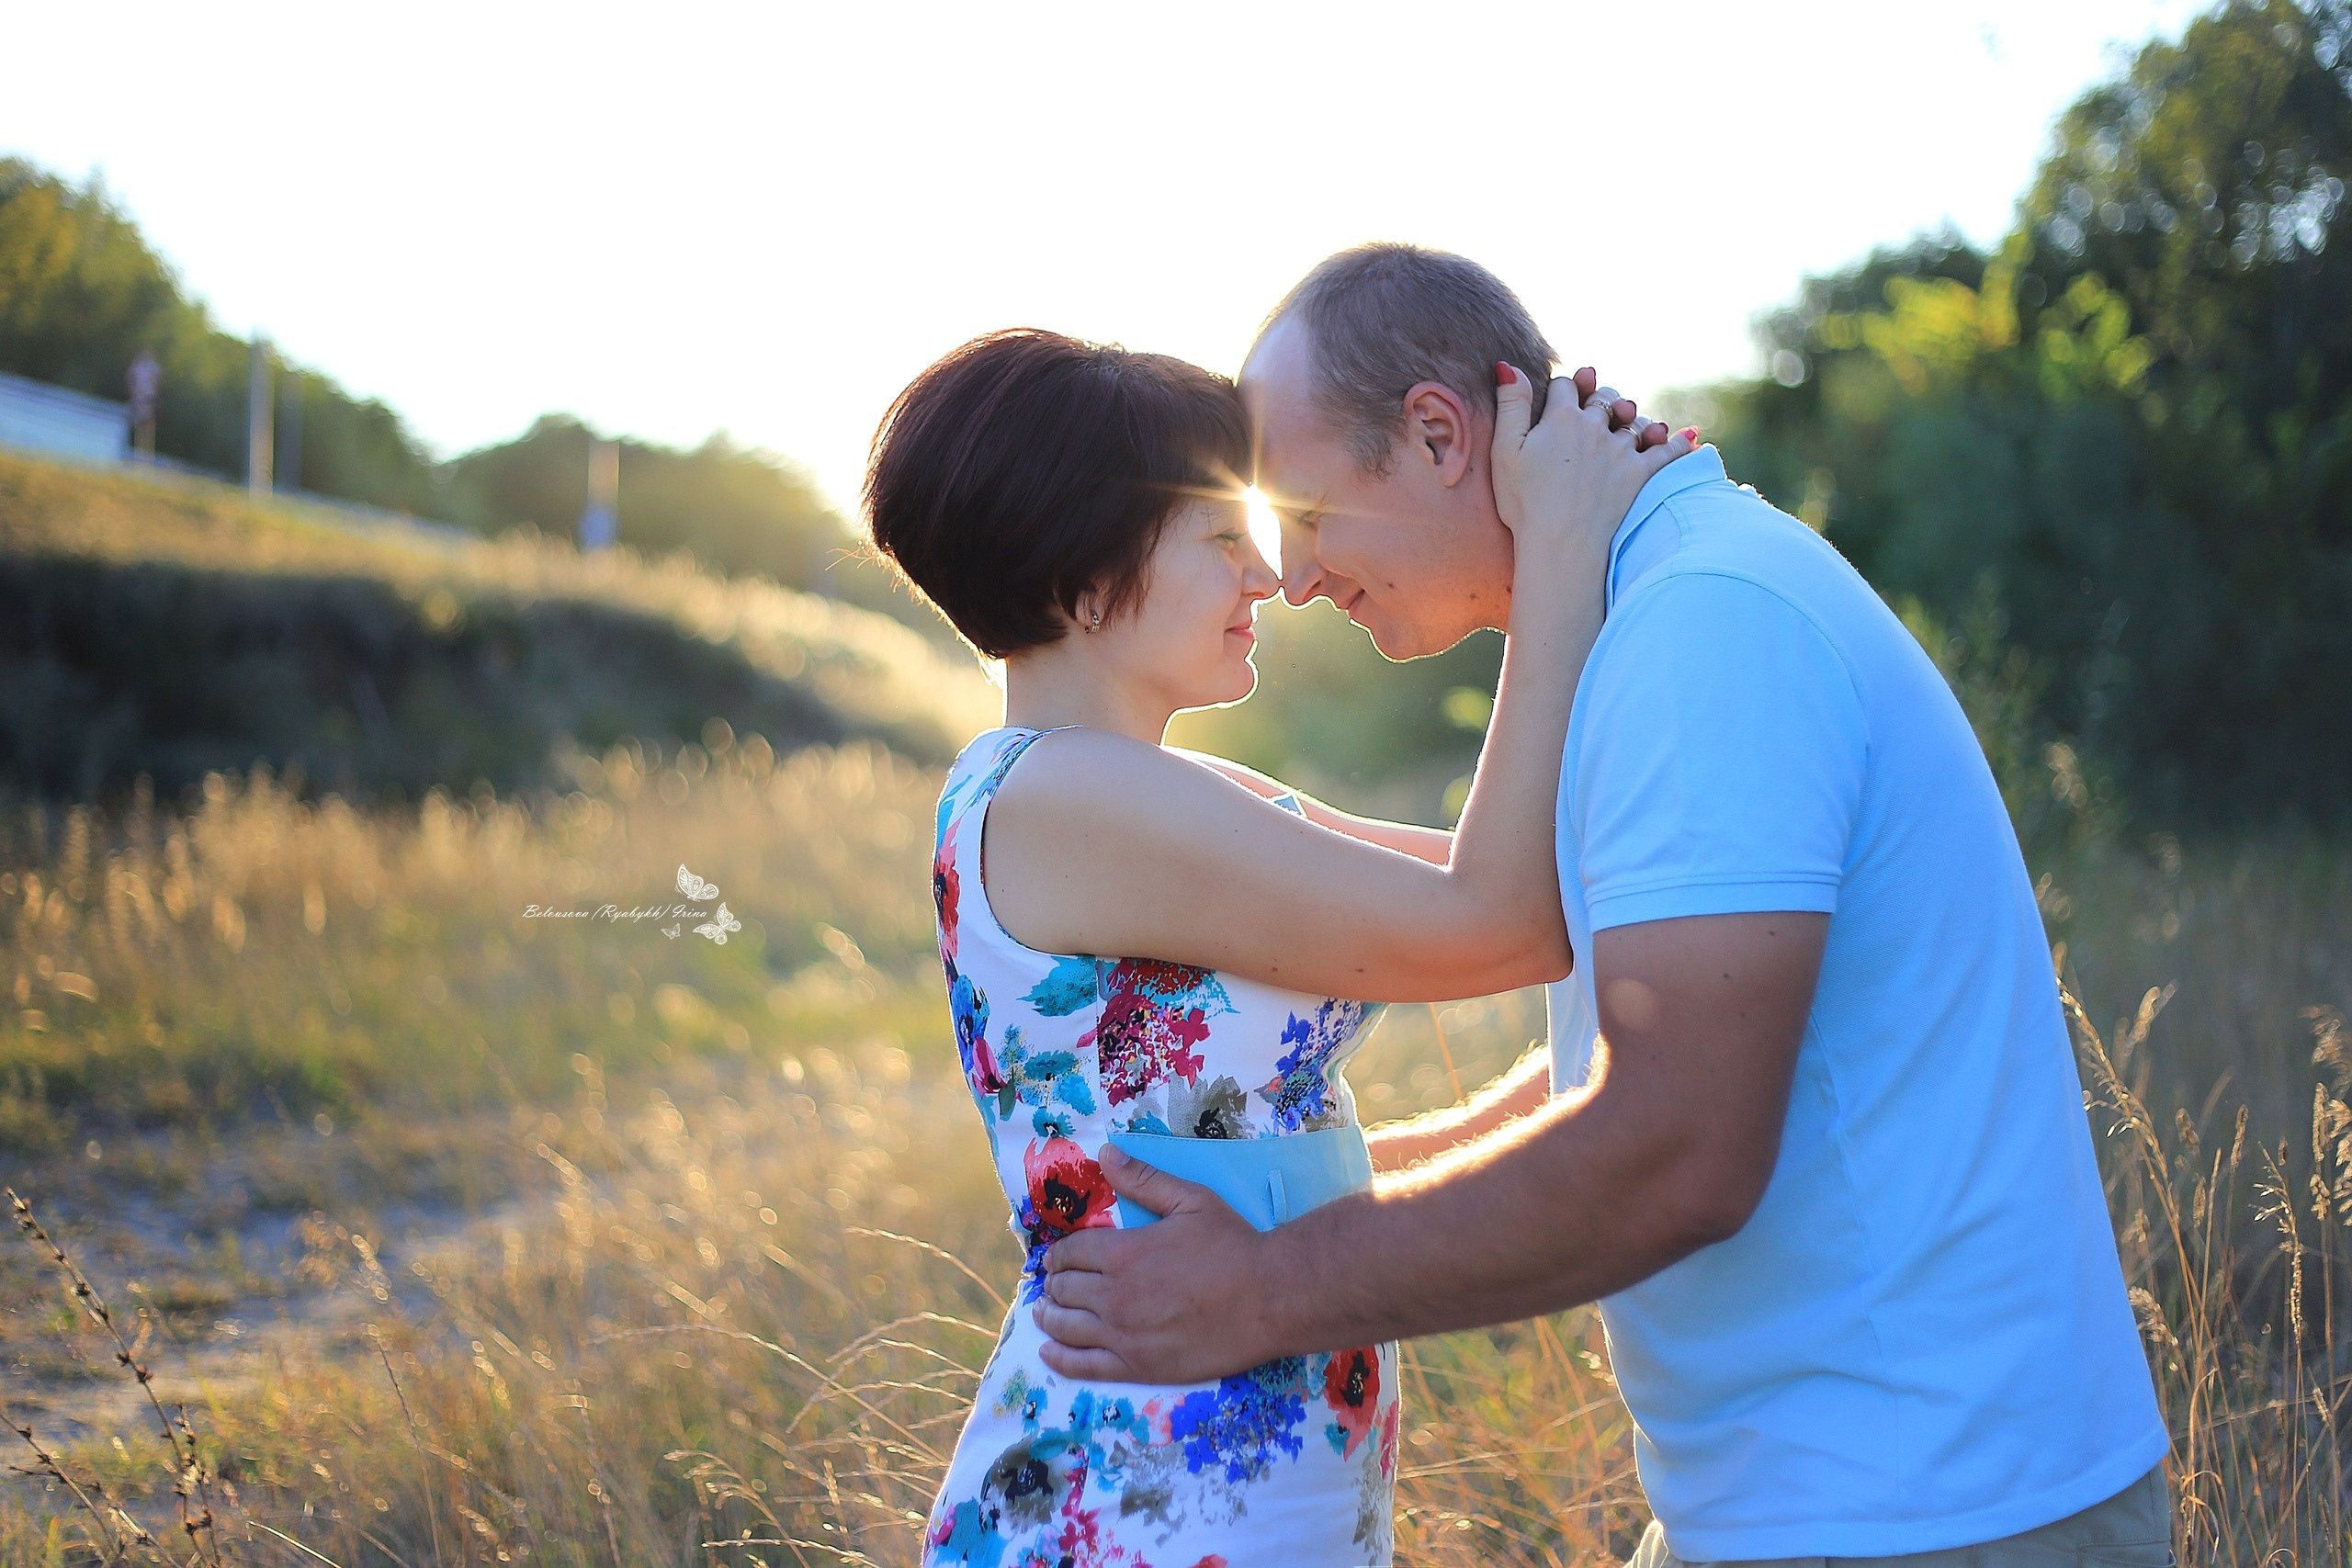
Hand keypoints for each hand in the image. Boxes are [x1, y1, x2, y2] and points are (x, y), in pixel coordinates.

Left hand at [1033, 1145, 1281, 1383]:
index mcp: (1123, 1253)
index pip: (1070, 1253)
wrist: (1269, 1300)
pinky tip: (1049, 1351)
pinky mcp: (1137, 1368)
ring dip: (1049, 1316)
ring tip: (1044, 1312)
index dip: (1058, 1254)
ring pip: (1065, 1327)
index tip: (1059, 1257)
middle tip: (1055, 1283)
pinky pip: (1083, 1366)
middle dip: (1055, 1283)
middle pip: (1063, 1290)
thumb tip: (1105, 1154)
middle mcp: (1114, 1296)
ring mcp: (1122, 1336)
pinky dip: (1059, 1358)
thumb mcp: (1191, 1200)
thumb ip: (1144, 1179)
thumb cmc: (1233, 1246)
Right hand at [1491, 362, 1695, 561]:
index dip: (1561, 388)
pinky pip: (1667, 451)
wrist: (1560, 543)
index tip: (1558, 395)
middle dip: (1599, 397)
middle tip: (1596, 404)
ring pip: (1634, 420)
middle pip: (1604, 398)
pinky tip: (1689, 434)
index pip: (1565, 385)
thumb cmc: (1524, 501)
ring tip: (1628, 420)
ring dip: (1631, 418)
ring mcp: (1622, 450)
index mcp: (1561, 418)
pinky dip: (1678, 442)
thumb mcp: (1505, 450)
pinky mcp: (1641, 474)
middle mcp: (1596, 427)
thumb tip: (1507, 365)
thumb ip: (1510, 405)